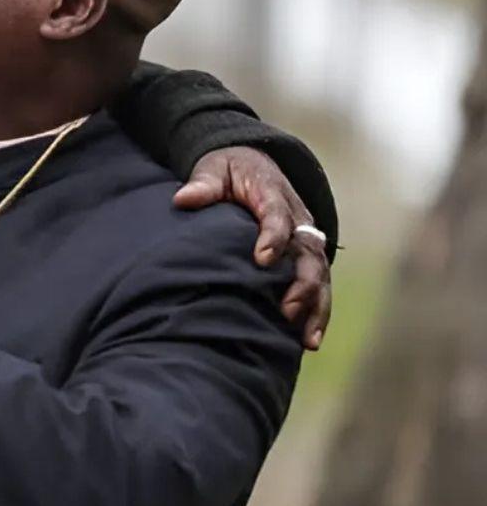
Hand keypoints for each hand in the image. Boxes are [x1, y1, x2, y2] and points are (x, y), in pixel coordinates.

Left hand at [173, 147, 331, 349]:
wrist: (254, 165)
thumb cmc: (230, 171)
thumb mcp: (215, 168)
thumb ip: (204, 183)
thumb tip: (184, 198)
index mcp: (272, 195)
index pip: (278, 216)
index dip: (273, 237)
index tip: (262, 259)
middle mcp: (297, 219)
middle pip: (308, 252)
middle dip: (302, 283)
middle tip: (288, 309)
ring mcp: (305, 239)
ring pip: (319, 274)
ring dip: (316, 306)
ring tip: (308, 338)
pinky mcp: (306, 257)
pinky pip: (318, 285)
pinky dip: (317, 312)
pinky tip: (308, 340)